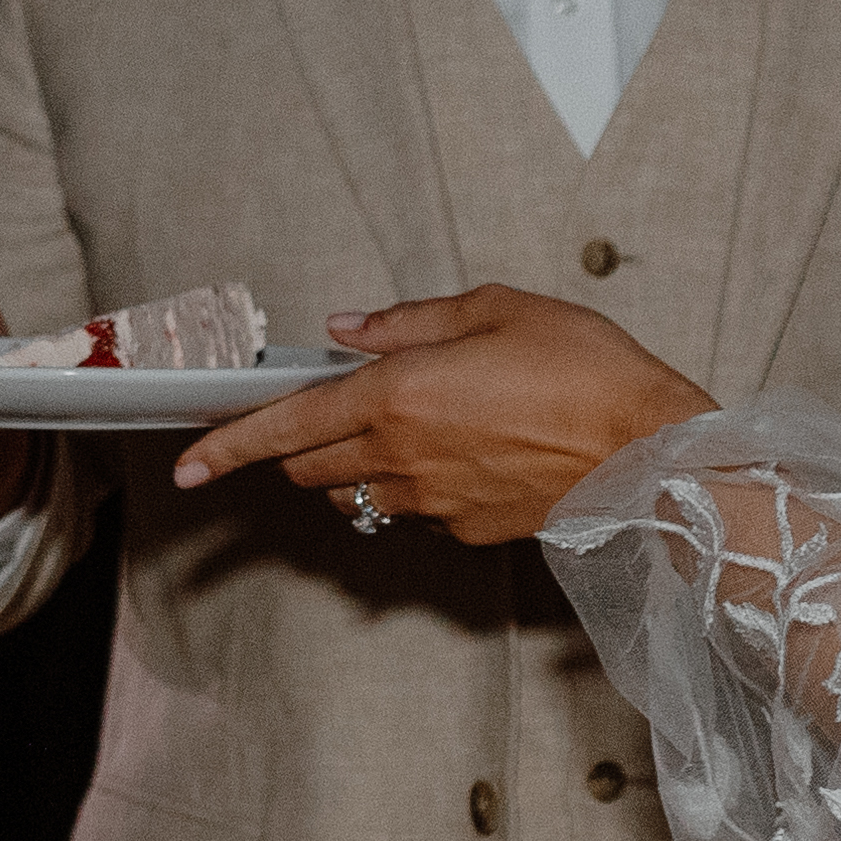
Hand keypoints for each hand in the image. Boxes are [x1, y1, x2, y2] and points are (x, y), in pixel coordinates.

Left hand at [171, 287, 705, 546]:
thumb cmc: (587, 371)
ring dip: (352, 464)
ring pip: (357, 492)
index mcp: (398, 395)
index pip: (284, 426)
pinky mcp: (468, 530)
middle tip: (311, 414)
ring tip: (403, 425)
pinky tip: (465, 452)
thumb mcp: (498, 309)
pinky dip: (415, 484)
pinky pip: (415, 509)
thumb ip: (411, 321)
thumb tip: (348, 329)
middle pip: (309, 465)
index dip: (226, 446)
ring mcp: (433, 503)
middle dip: (295, 444)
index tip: (187, 464)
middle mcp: (402, 458)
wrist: (653, 452)